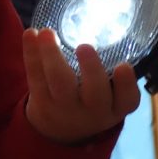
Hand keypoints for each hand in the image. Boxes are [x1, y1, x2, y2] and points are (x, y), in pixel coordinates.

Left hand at [22, 27, 140, 144]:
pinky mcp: (41, 103)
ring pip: (59, 82)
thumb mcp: (111, 97)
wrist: (61, 132)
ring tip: (48, 32)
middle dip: (91, 69)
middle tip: (84, 46)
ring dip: (52, 55)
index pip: (127, 99)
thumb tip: (107, 26)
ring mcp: (65, 109)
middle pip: (94, 93)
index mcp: (116, 107)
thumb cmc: (92, 101)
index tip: (124, 65)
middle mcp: (93, 112)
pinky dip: (31, 53)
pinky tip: (30, 34)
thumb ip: (114, 74)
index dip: (126, 84)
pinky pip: (35, 77)